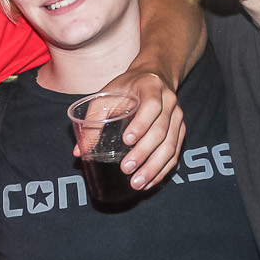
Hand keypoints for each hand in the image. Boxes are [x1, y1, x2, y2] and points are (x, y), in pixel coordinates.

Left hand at [83, 67, 185, 189]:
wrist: (153, 76)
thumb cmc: (126, 87)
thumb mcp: (107, 95)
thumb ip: (92, 120)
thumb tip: (79, 152)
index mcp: (151, 88)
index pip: (152, 106)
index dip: (141, 124)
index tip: (127, 141)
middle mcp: (169, 102)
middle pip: (161, 131)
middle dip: (144, 153)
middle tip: (127, 169)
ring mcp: (177, 117)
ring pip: (170, 146)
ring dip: (154, 167)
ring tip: (137, 183)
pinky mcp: (180, 131)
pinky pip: (175, 153)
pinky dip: (163, 170)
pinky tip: (150, 182)